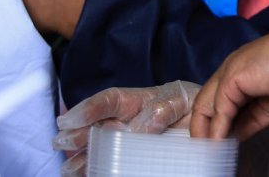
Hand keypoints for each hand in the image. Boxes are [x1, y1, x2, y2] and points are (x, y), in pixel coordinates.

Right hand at [54, 81, 198, 176]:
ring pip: (99, 149)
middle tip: (61, 143)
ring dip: (83, 158)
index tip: (69, 120)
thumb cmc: (190, 106)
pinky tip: (86, 175)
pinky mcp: (131, 158)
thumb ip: (162, 109)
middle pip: (96, 127)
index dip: (88, 109)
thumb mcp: (181, 100)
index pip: (108, 101)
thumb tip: (138, 127)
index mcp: (135, 101)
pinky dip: (97, 170)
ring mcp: (125, 141)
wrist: (207, 124)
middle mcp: (124, 121)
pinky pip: (111, 163)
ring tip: (69, 168)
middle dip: (77, 135)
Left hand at [190, 0, 268, 140]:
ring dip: (205, 133)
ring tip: (209, 155)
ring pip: (206, 107)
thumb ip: (252, 122)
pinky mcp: (230, 79)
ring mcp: (229, 74)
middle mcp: (232, 73)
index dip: (217, 125)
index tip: (219, 146)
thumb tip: (234, 138)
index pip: (220, 103)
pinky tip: (218, 145)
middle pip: (207, 105)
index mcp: (245, 76)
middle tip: (208, 154)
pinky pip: (218, 110)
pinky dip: (216, 130)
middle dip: (205, 130)